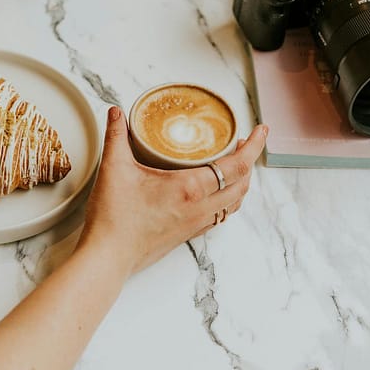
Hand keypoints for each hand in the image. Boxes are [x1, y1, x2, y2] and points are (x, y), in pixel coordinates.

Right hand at [77, 107, 267, 275]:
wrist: (108, 256)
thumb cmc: (114, 218)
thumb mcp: (114, 169)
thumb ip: (117, 136)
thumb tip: (117, 113)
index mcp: (190, 188)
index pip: (236, 165)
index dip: (254, 146)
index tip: (261, 130)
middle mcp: (200, 207)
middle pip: (243, 183)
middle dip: (250, 161)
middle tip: (244, 141)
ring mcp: (196, 223)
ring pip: (234, 202)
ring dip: (242, 182)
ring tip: (235, 164)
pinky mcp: (188, 233)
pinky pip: (220, 215)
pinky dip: (228, 200)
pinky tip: (216, 192)